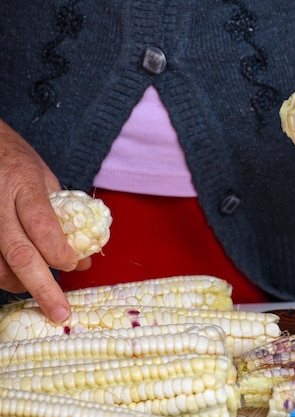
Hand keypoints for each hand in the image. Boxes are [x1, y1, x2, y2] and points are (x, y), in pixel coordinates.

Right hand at [0, 120, 81, 322]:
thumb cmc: (16, 161)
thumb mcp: (46, 179)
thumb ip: (64, 217)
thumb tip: (86, 258)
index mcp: (23, 185)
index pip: (42, 224)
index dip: (58, 250)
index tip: (74, 265)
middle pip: (19, 253)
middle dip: (43, 286)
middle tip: (61, 312)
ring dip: (21, 285)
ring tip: (42, 293)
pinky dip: (4, 276)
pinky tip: (18, 280)